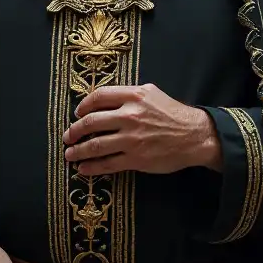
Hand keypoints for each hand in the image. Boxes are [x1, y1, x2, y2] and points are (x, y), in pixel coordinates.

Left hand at [63, 84, 222, 175]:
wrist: (194, 136)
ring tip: (70, 154)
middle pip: (91, 122)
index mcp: (134, 96)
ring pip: (96, 145)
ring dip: (78, 151)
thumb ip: (128, 94)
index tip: (77, 113)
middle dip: (74, 130)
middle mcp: (130, 116)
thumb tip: (104, 99)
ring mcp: (132, 139)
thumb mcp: (152, 93)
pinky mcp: (136, 159)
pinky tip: (83, 168)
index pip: (99, 97)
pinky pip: (108, 163)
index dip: (83, 105)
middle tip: (68, 136)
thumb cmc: (173, 113)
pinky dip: (92, 167)